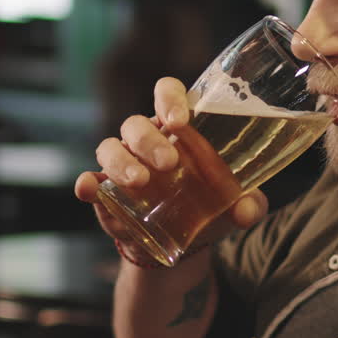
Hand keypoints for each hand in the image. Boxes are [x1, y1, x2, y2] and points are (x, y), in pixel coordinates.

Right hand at [74, 76, 268, 265]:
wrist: (182, 244)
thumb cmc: (210, 206)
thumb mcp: (235, 205)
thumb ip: (250, 204)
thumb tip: (249, 210)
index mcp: (177, 127)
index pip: (166, 93)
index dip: (170, 98)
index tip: (181, 120)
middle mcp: (145, 138)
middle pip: (136, 123)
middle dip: (150, 140)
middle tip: (169, 163)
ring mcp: (122, 163)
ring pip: (110, 147)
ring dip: (122, 161)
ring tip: (140, 181)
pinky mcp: (105, 193)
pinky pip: (90, 180)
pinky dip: (87, 183)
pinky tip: (90, 189)